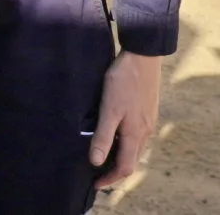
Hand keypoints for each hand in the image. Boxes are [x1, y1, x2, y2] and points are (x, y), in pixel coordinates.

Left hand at [90, 50, 162, 187]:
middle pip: (131, 160)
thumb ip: (103, 135)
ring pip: (134, 148)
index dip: (110, 179)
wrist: (142, 58)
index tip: (95, 184)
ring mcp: (146, 122)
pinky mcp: (145, 111)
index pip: (125, 167)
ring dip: (120, 156)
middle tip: (96, 174)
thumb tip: (96, 162)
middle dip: (115, 171)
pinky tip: (113, 134)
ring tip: (103, 157)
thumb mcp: (109, 109)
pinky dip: (124, 143)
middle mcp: (144, 132)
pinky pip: (135, 136)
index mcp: (135, 134)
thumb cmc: (123, 82)